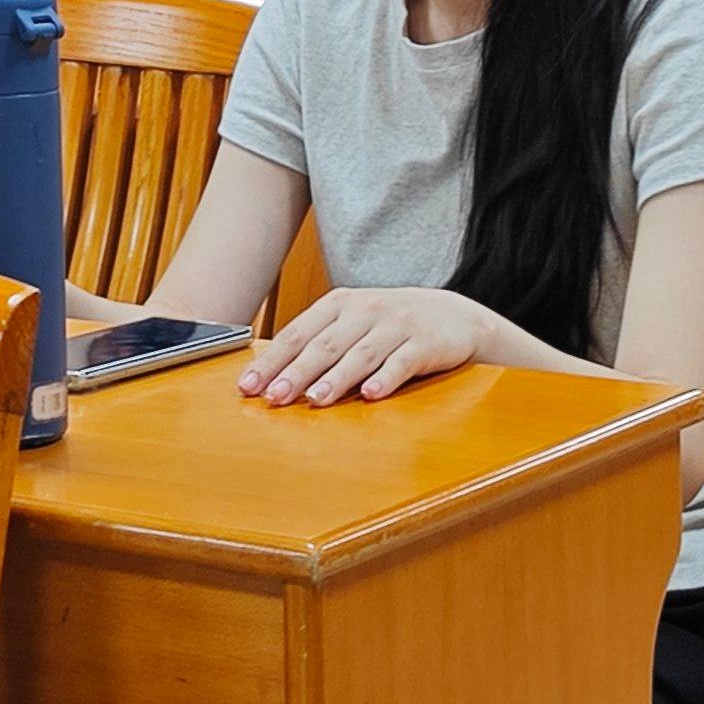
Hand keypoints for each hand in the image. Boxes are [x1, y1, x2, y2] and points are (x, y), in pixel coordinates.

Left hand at [238, 284, 498, 406]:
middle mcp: (365, 310)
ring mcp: (396, 325)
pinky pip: (402, 362)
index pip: (298, 333)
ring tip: (315, 400)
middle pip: (325, 345)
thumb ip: (319, 342)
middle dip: (297, 372)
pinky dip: (385, 378)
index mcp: (339, 304)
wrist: (454, 317)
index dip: (272, 360)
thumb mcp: (353, 323)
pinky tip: (371, 395)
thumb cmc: (391, 324)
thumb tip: (272, 374)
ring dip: (336, 379)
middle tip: (274, 397)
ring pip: (360, 354)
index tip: (249, 386)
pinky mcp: (425, 343)